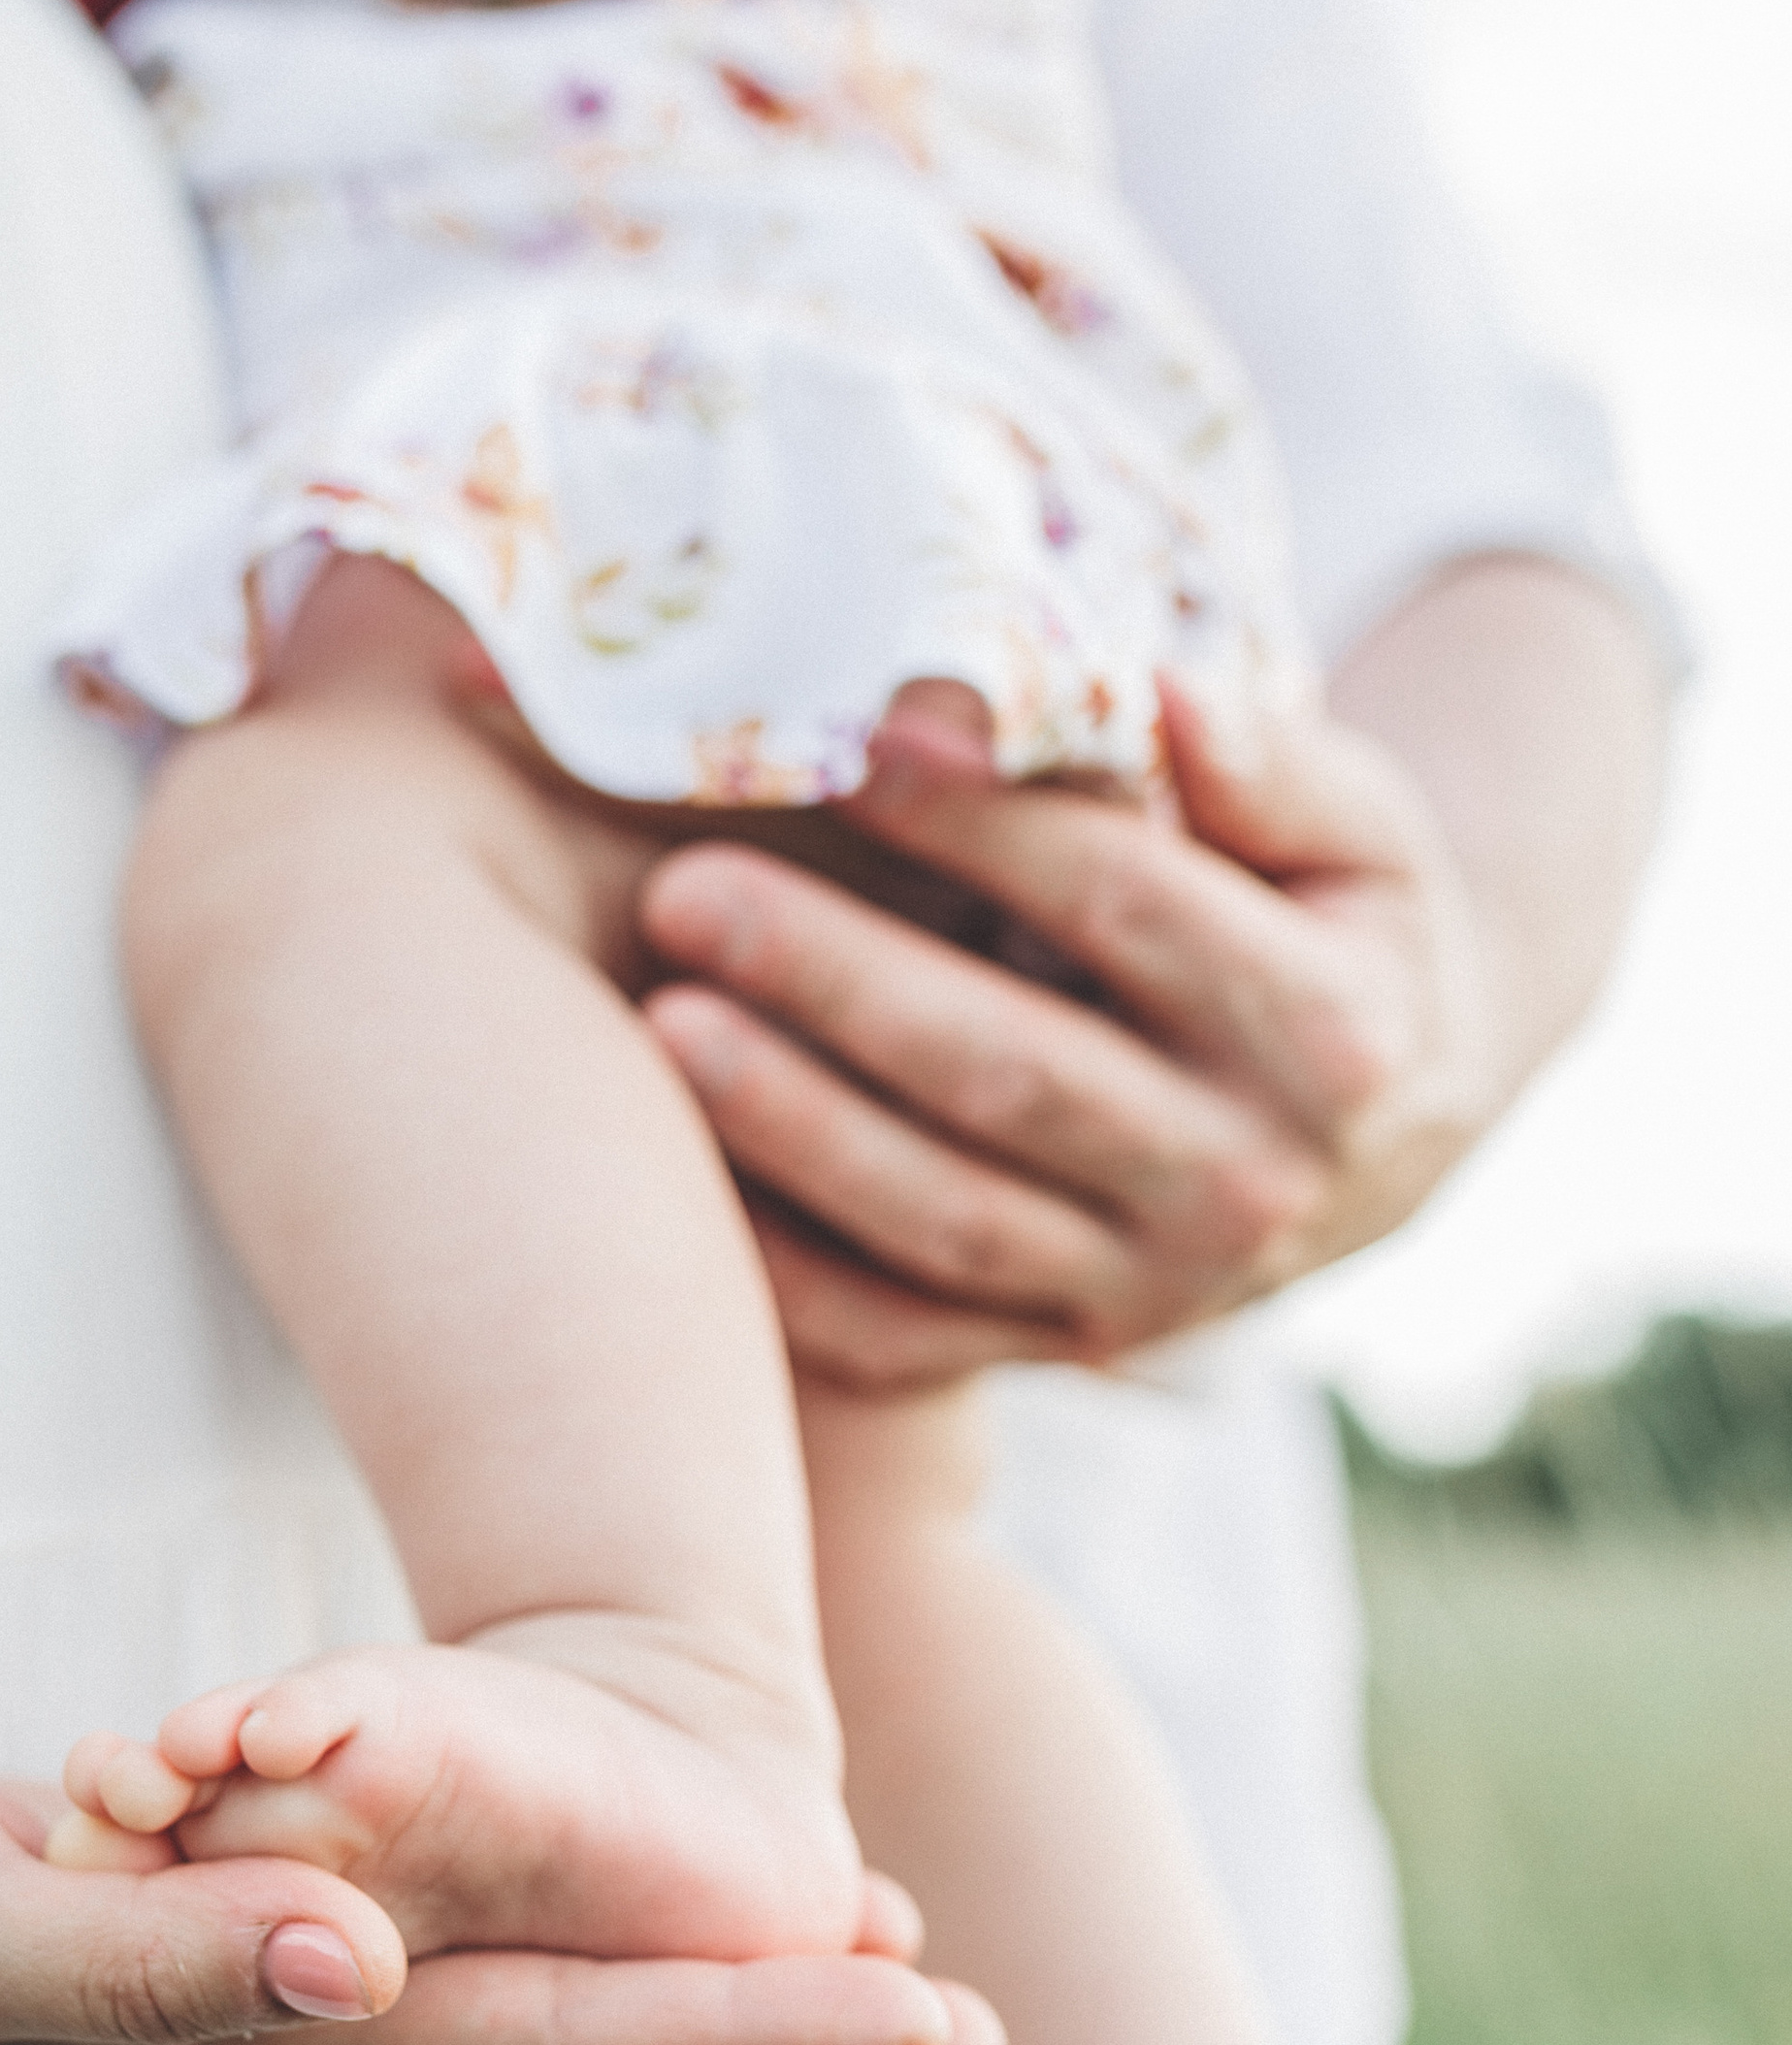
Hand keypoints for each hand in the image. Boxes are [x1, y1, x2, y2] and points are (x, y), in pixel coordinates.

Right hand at [0, 1749, 996, 2044]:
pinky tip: (669, 1901)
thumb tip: (361, 1967)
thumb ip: (158, 1959)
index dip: (738, 2033)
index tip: (913, 2020)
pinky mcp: (263, 1923)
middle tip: (980, 2017)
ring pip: (543, 1987)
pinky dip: (588, 1922)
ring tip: (883, 1946)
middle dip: (785, 2030)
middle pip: (591, 2036)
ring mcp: (294, 1989)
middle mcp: (319, 2034)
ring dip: (711, 1981)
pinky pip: (457, 1927)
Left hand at [639, 676, 1499, 1390]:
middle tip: (686, 894)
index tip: (860, 744)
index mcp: (1330, 1034)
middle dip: (840, 982)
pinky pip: (902, 1337)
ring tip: (664, 1027)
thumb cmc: (1333, 932)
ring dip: (794, 1127)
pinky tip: (681, 1187)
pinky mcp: (1063, 1349)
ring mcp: (1150, 1289)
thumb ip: (1266, 767)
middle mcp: (1244, 1183)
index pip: (1129, 908)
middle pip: (1013, 1073)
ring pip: (944, 1217)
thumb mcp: (1355, 835)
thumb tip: (1155, 695)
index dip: (989, 827)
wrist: (1381, 1143)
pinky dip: (787, 1279)